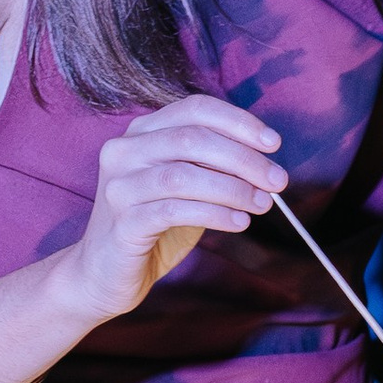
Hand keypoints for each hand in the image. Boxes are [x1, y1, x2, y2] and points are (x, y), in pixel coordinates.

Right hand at [63, 96, 284, 323]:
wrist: (104, 273)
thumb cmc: (153, 225)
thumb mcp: (187, 187)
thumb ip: (214, 167)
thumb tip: (266, 164)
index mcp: (142, 133)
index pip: (195, 109)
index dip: (238, 122)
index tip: (274, 143)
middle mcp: (124, 151)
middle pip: (192, 139)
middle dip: (244, 158)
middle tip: (278, 181)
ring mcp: (119, 186)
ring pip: (183, 174)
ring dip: (232, 188)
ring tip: (262, 204)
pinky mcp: (122, 222)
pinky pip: (174, 211)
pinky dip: (214, 214)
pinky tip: (238, 222)